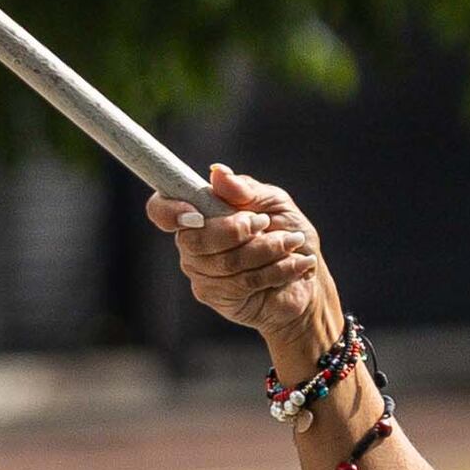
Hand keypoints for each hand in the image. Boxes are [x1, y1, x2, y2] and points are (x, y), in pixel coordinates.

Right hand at [145, 164, 338, 360]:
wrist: (308, 279)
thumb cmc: (288, 234)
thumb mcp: (273, 202)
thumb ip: (244, 190)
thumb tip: (217, 172)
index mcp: (199, 213)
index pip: (161, 210)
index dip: (167, 210)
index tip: (193, 213)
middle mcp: (191, 243)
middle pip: (193, 240)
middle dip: (236, 231)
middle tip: (265, 222)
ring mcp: (200, 273)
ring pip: (225, 263)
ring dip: (267, 249)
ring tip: (292, 243)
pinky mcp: (216, 297)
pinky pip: (242, 283)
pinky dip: (277, 269)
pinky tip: (296, 264)